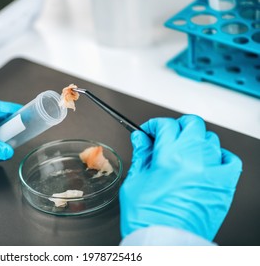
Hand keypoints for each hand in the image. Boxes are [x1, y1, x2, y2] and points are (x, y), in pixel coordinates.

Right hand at [120, 114, 241, 240]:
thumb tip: (141, 138)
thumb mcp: (136, 181)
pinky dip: (219, 156)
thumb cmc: (148, 218)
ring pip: (210, 139)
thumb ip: (141, 155)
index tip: (149, 132)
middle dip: (177, 126)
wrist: (164, 242)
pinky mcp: (224, 185)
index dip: (153, 125)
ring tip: (184, 152)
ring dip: (195, 140)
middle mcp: (195, 160)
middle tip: (167, 136)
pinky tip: (207, 162)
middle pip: (192, 123)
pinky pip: (230, 160)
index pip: (165, 125)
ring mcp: (213, 171)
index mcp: (170, 157)